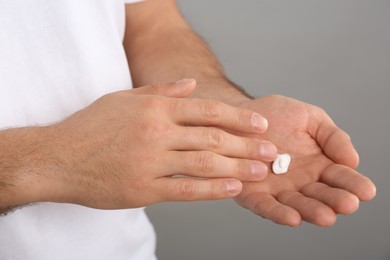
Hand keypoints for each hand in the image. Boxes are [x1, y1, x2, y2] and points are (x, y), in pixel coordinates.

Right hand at [39, 80, 276, 208]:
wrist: (58, 157)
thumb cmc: (90, 127)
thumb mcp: (124, 98)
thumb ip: (161, 91)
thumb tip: (191, 84)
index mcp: (154, 108)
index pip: (207, 110)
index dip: (239, 117)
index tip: (260, 124)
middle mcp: (156, 132)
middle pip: (213, 137)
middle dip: (247, 144)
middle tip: (270, 150)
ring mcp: (150, 161)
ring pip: (204, 163)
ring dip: (238, 167)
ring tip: (260, 171)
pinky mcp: (143, 189)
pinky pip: (185, 190)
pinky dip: (213, 189)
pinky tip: (233, 188)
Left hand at [234, 95, 375, 225]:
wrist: (240, 115)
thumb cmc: (276, 116)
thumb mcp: (310, 119)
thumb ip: (333, 137)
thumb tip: (353, 161)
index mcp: (318, 165)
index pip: (339, 177)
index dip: (353, 184)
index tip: (366, 190)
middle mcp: (300, 182)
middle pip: (320, 195)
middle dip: (334, 200)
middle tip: (347, 203)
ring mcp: (276, 190)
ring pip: (296, 205)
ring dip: (310, 211)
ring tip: (326, 216)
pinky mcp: (252, 194)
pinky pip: (265, 206)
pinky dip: (277, 213)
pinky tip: (291, 217)